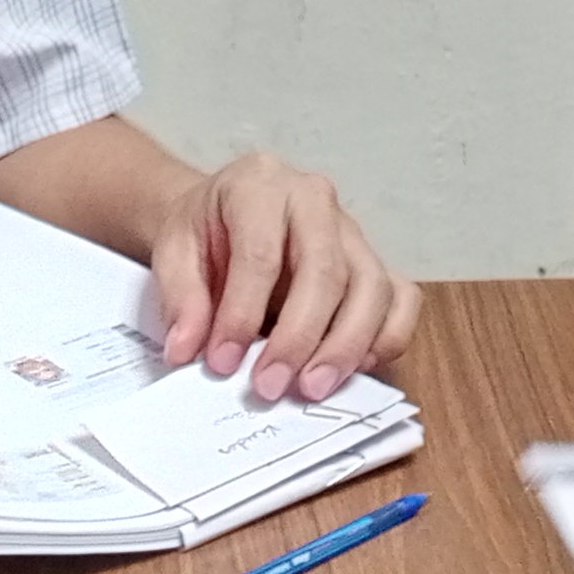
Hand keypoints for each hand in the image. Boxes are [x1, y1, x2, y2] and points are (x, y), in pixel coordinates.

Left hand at [148, 153, 421, 402]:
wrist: (224, 213)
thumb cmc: (204, 231)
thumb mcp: (172, 251)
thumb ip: (181, 298)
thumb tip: (187, 350)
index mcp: (260, 185)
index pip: (261, 254)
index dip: (242, 314)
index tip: (222, 362)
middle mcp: (315, 200)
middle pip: (326, 271)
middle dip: (299, 338)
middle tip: (271, 387)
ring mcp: (353, 230)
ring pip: (372, 287)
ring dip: (347, 345)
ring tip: (313, 388)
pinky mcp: (374, 261)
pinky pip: (402, 298)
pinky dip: (388, 337)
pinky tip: (356, 368)